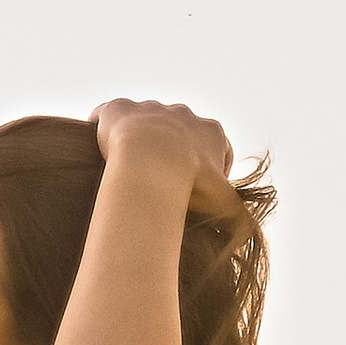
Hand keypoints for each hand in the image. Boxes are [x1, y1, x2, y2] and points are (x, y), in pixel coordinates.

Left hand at [91, 97, 241, 220]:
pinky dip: (103, 128)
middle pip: (180, 132)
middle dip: (173, 153)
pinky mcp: (119, 109)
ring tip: (126, 168)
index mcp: (211, 132)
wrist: (150, 163)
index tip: (197, 188)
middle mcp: (183, 114)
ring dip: (139, 141)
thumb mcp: (223, 205)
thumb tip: (249, 235)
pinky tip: (97, 149)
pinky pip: (109, 115)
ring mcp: (151, 108)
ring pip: (145, 122)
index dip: (210, 168)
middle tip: (160, 182)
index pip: (218, 146)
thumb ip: (239, 216)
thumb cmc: (189, 186)